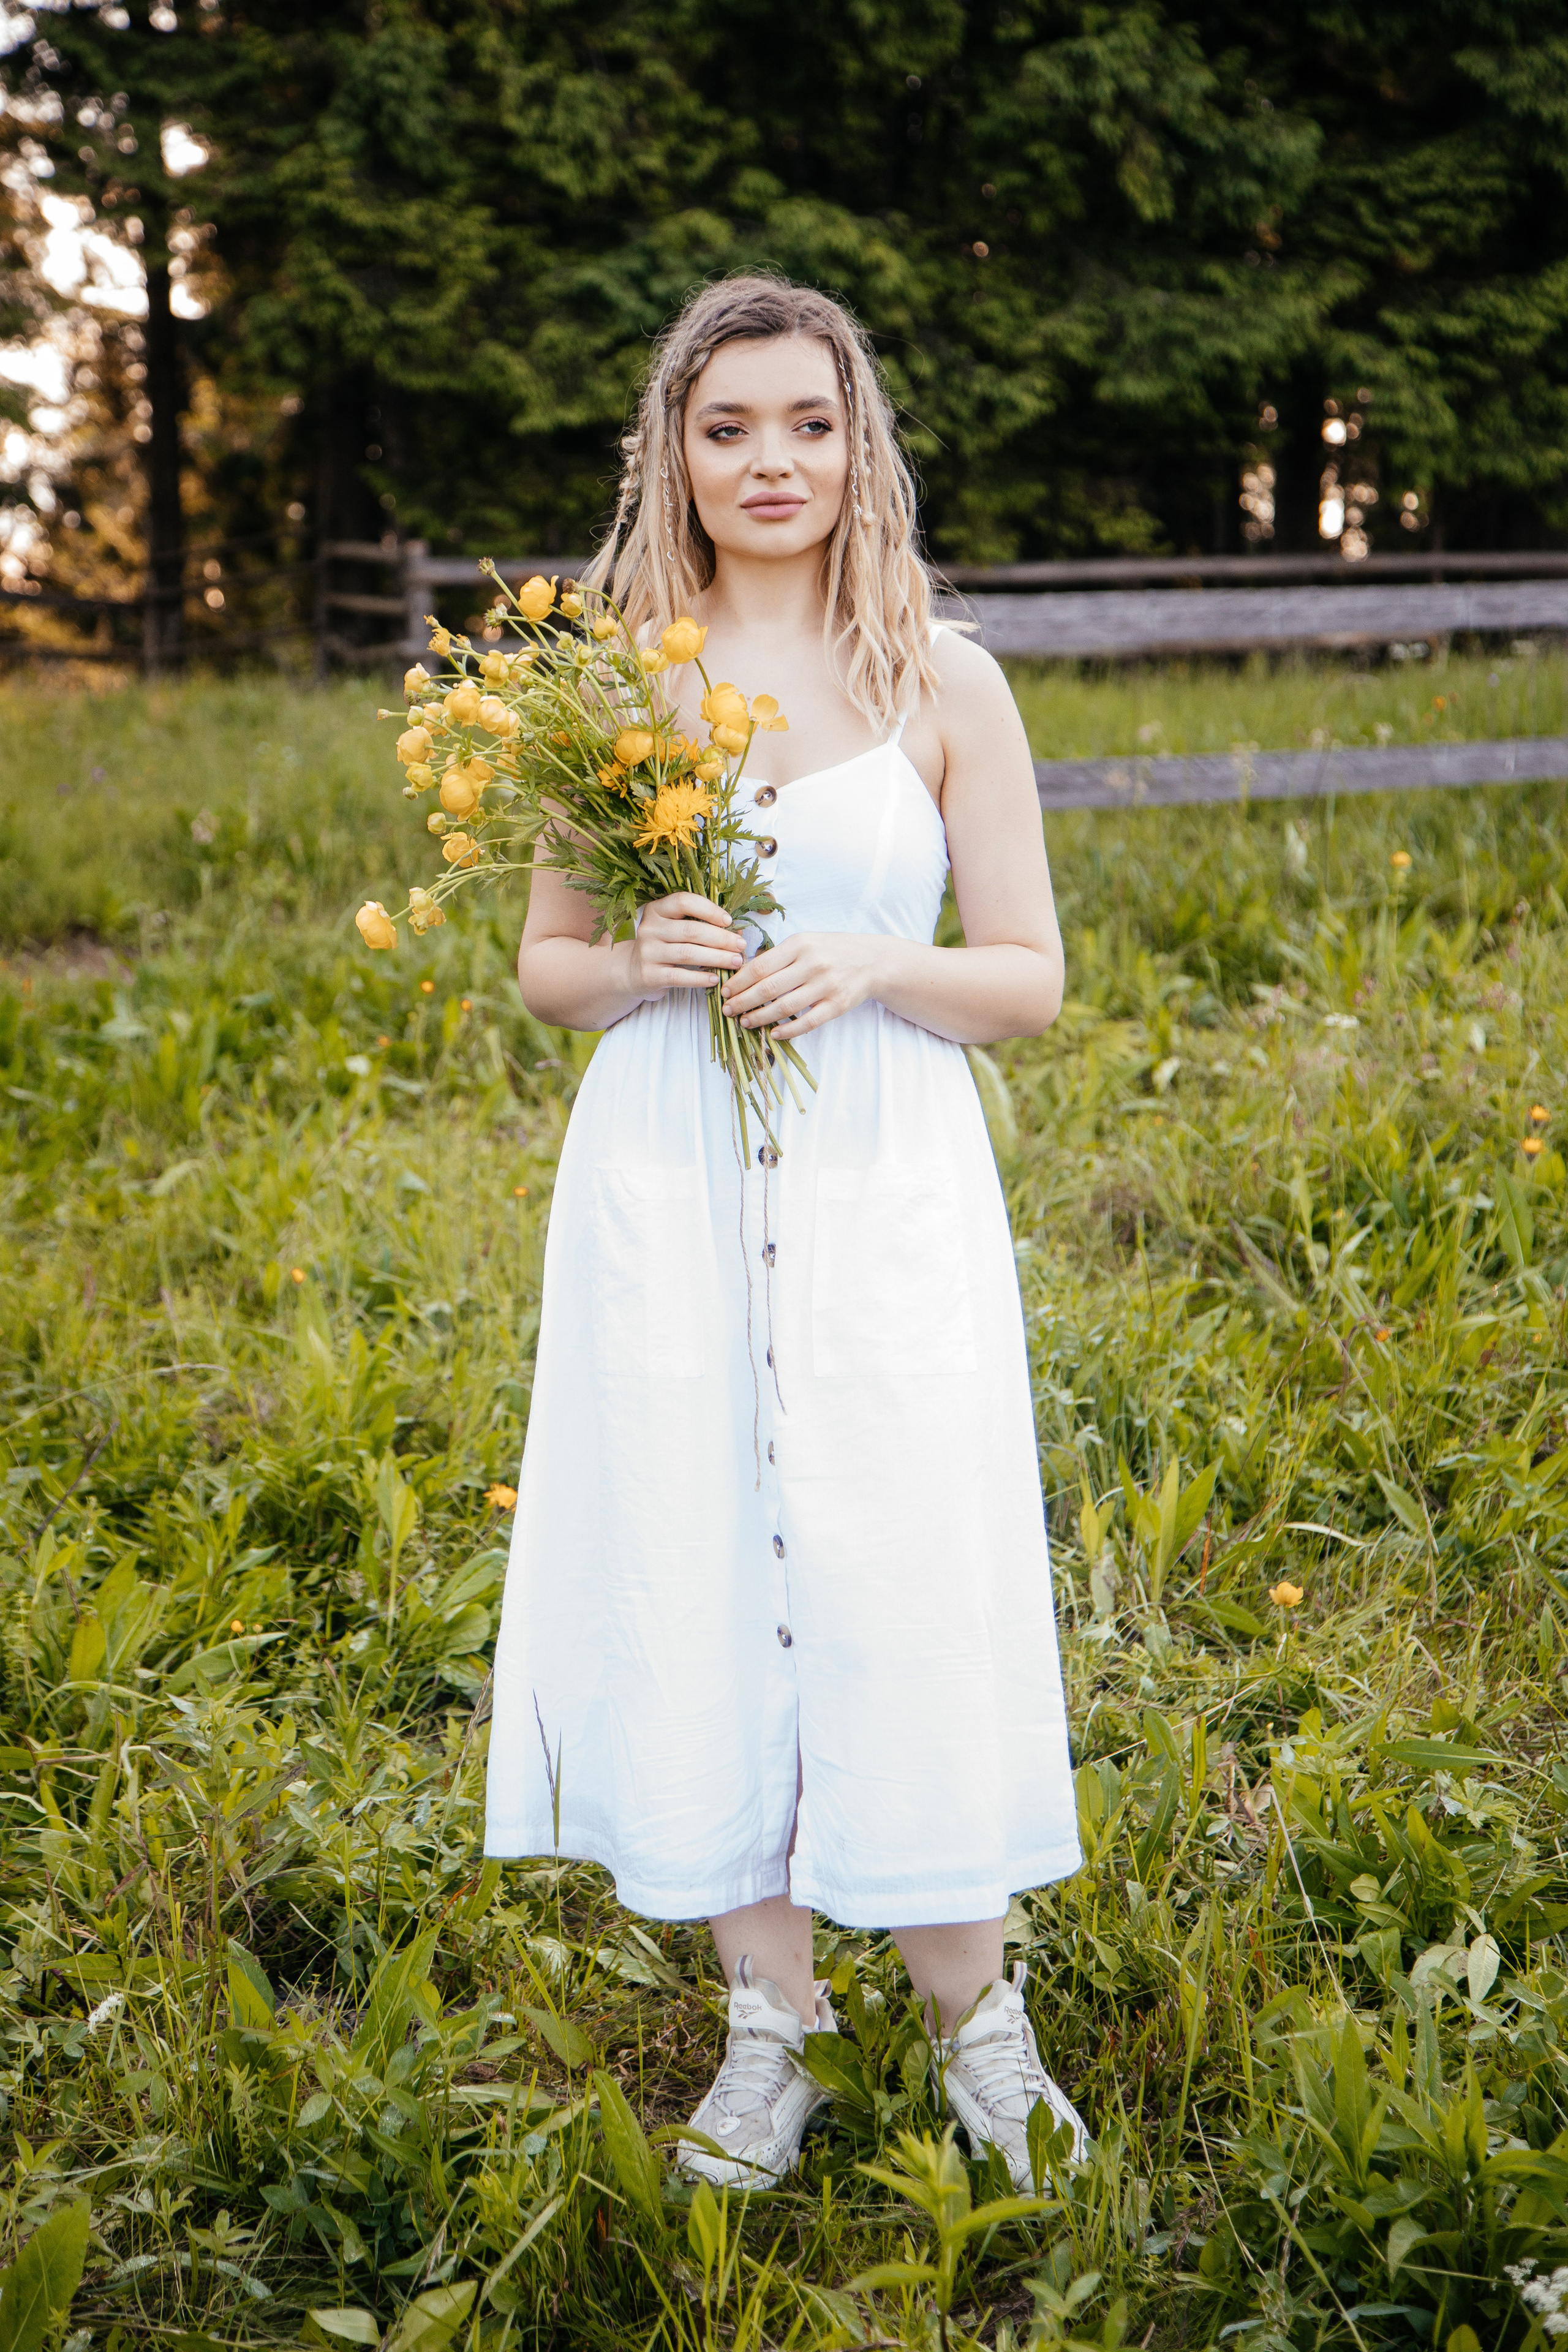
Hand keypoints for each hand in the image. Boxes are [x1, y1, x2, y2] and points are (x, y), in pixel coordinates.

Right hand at [627, 892, 745, 998]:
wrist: (633, 971)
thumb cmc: (664, 946)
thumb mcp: (676, 929)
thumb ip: (702, 925)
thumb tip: (737, 931)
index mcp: (657, 910)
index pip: (683, 901)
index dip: (709, 909)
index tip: (729, 920)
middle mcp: (649, 928)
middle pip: (691, 930)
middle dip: (721, 938)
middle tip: (741, 946)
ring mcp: (648, 952)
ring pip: (688, 953)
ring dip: (716, 958)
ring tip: (735, 961)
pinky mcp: (649, 975)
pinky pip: (680, 976)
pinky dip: (701, 978)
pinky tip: (716, 978)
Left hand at [720, 931, 885, 1039]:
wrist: (873, 960)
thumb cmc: (832, 950)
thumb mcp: (805, 942)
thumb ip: (778, 956)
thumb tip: (744, 973)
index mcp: (799, 944)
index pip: (760, 966)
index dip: (738, 982)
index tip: (725, 992)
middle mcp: (812, 964)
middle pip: (768, 988)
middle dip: (743, 1002)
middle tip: (729, 1010)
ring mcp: (826, 986)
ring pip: (784, 1008)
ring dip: (760, 1018)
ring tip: (745, 1022)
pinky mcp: (838, 1005)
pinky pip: (807, 1023)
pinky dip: (787, 1031)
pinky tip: (773, 1033)